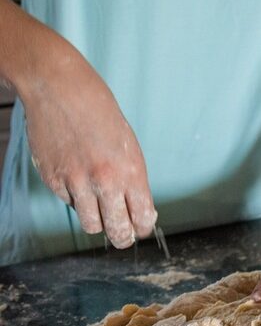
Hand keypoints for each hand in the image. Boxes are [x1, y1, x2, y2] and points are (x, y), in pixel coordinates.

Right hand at [21, 40, 156, 247]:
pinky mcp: (53, 181)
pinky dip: (76, 199)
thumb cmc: (99, 112)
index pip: (142, 220)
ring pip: (92, 226)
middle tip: (123, 234)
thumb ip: (133, 180)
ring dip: (98, 221)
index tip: (140, 227)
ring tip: (99, 206)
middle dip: (123, 237)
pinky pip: (70, 204)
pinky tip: (77, 177)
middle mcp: (104, 182)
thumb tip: (136, 212)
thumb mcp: (129, 146)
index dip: (142, 228)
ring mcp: (76, 183)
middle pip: (118, 233)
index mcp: (131, 172)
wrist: (59, 87)